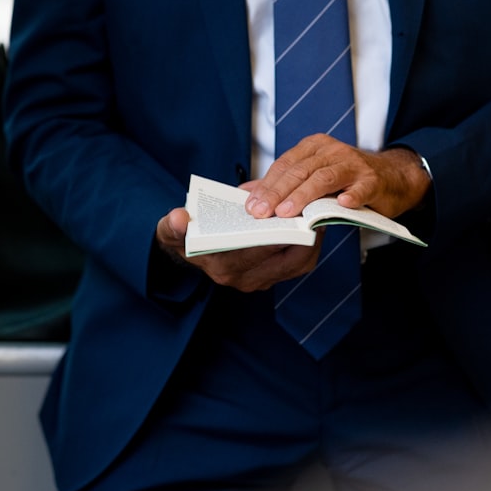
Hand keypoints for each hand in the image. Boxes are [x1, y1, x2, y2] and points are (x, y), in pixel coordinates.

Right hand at [155, 208, 321, 291]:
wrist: (189, 252)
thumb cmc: (186, 237)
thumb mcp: (172, 230)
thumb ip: (173, 225)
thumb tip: (178, 219)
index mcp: (223, 267)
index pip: (258, 252)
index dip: (279, 233)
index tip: (295, 213)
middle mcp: (245, 279)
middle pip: (287, 260)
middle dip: (304, 236)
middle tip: (316, 210)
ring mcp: (261, 280)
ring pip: (298, 263)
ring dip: (312, 240)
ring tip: (318, 214)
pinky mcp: (272, 276)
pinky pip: (299, 263)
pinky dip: (309, 244)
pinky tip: (313, 223)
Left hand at [244, 134, 430, 218]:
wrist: (392, 177)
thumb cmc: (346, 180)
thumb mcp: (313, 177)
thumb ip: (281, 185)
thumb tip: (246, 194)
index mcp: (313, 147)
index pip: (285, 165)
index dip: (267, 186)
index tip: (251, 206)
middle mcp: (332, 151)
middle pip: (300, 171)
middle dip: (278, 193)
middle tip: (262, 212)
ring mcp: (353, 164)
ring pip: (324, 178)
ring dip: (304, 196)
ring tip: (287, 212)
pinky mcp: (373, 180)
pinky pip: (360, 188)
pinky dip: (351, 195)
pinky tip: (341, 205)